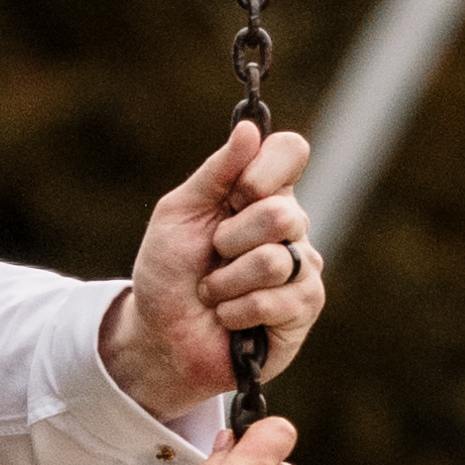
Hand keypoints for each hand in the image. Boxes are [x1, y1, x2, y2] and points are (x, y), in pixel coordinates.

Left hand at [101, 121, 326, 429]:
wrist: (161, 336)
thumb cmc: (169, 272)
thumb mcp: (179, 213)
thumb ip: (215, 172)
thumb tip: (249, 128)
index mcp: (261, 191)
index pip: (291, 151)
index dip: (264, 170)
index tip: (235, 194)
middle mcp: (290, 224)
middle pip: (282, 212)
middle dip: (230, 239)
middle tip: (213, 255)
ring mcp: (302, 267)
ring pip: (277, 260)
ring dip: (227, 282)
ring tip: (214, 293)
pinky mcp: (304, 309)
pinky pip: (276, 301)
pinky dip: (236, 311)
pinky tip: (229, 318)